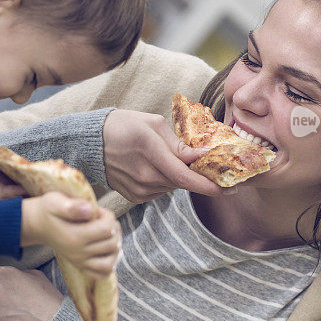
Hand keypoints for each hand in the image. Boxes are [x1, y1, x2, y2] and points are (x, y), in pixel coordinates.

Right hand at [21, 192, 120, 279]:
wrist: (39, 224)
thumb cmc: (50, 210)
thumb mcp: (56, 202)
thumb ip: (72, 206)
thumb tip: (90, 209)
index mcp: (75, 236)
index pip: (107, 229)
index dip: (108, 217)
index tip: (98, 212)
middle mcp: (78, 253)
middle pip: (112, 244)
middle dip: (114, 229)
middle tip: (103, 220)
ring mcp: (80, 262)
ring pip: (110, 262)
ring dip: (115, 247)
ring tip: (108, 234)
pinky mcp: (81, 267)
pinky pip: (102, 274)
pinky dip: (109, 263)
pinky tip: (106, 250)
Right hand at [102, 109, 234, 201]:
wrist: (90, 141)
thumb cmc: (124, 125)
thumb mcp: (153, 124)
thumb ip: (179, 145)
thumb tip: (203, 157)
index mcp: (150, 151)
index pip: (185, 177)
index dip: (209, 185)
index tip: (230, 188)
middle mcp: (144, 176)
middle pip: (182, 183)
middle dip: (198, 176)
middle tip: (209, 167)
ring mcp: (138, 189)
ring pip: (172, 187)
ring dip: (179, 176)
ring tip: (168, 159)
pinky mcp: (134, 196)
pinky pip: (160, 190)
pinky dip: (165, 180)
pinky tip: (154, 167)